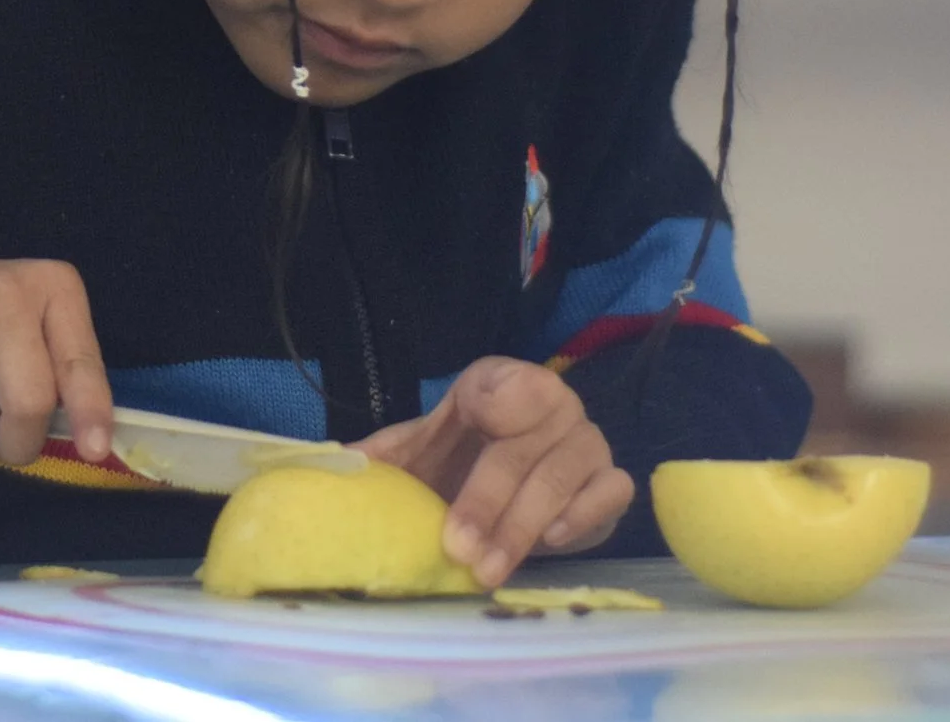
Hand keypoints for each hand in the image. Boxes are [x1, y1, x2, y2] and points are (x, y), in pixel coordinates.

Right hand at [0, 255, 114, 467]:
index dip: (89, 411)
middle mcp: (1, 294)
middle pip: (27, 404)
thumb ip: (67, 374)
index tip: (94, 450)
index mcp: (51, 287)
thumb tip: (92, 445)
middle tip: (9, 442)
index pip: (77, 361)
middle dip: (20, 444)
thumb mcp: (43, 326)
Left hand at [355, 356, 633, 588]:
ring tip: (485, 569)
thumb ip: (383, 455)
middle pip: (523, 448)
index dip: (495, 399)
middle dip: (487, 501)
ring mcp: (587, 441)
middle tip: (456, 546)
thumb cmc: (456, 464)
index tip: (470, 419)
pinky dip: (582, 516)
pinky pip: (611, 492)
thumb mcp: (417, 454)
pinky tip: (550, 541)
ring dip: (521, 527)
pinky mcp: (611, 480)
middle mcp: (553, 404)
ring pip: (562, 477)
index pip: (509, 379)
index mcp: (502, 384)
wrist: (503, 494)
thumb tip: (338, 463)